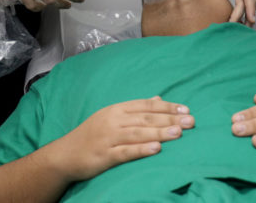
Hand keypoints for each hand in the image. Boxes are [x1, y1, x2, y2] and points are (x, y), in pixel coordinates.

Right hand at [55, 97, 193, 181]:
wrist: (65, 154)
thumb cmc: (92, 134)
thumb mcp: (112, 116)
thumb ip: (135, 109)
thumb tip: (158, 99)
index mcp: (117, 109)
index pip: (146, 105)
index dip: (167, 107)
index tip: (186, 109)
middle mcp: (113, 120)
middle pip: (145, 118)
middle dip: (169, 119)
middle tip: (190, 121)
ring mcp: (108, 137)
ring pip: (138, 133)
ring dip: (160, 132)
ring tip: (178, 133)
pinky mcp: (104, 155)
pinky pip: (125, 152)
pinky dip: (141, 149)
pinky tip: (156, 149)